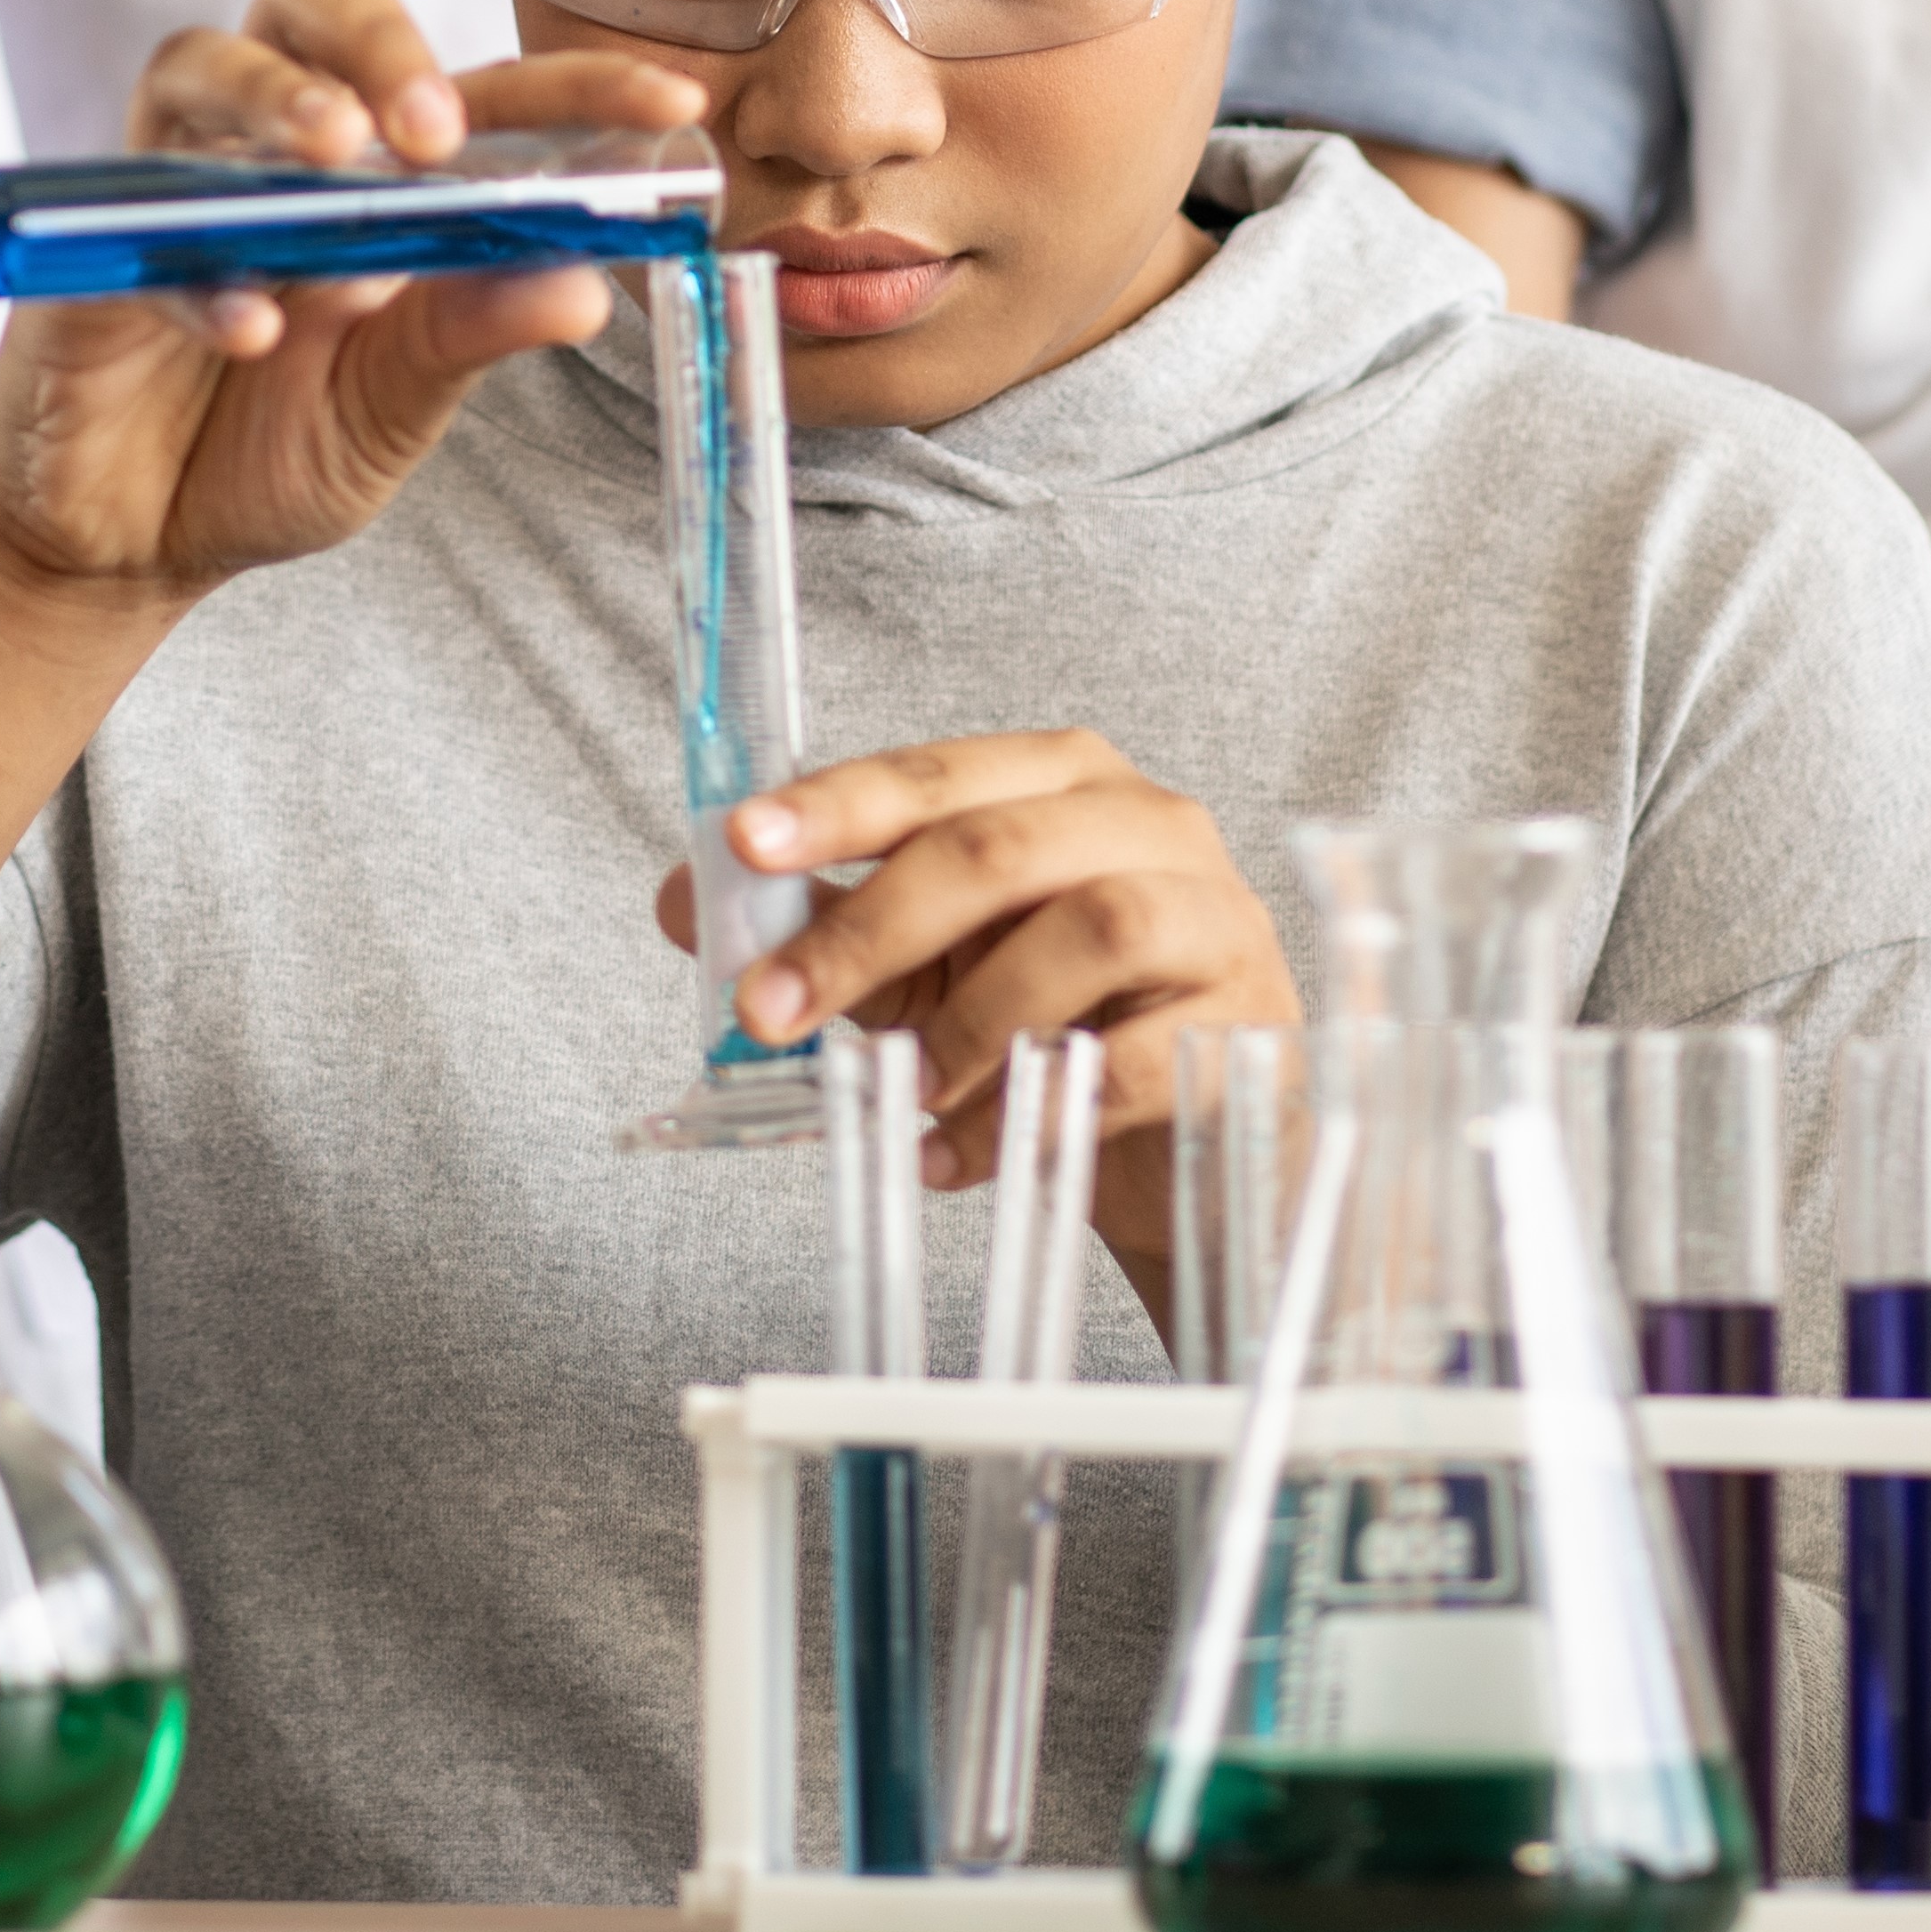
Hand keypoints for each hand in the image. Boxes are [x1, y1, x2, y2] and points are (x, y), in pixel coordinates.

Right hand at [0, 0, 705, 611]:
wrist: (131, 541)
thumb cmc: (267, 445)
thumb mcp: (396, 402)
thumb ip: (471, 334)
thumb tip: (585, 289)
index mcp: (381, 172)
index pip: (486, 91)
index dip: (577, 87)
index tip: (672, 105)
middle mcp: (280, 147)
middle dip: (382, 39)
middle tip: (433, 127)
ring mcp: (178, 182)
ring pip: (204, 64)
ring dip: (278, 99)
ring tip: (335, 156)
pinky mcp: (86, 246)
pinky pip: (140, 221)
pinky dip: (207, 274)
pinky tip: (253, 331)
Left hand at [654, 731, 1298, 1247]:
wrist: (1199, 1148)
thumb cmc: (1068, 1027)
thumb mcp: (933, 969)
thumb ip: (829, 925)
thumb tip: (689, 899)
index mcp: (1067, 785)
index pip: (941, 776)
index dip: (839, 804)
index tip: (744, 844)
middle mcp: (1150, 826)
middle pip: (998, 846)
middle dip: (866, 929)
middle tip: (770, 1010)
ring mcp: (1212, 918)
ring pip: (1084, 930)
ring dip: (964, 1022)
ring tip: (901, 1091)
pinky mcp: (1241, 1025)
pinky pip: (1121, 1063)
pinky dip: (1018, 1117)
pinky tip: (955, 1156)